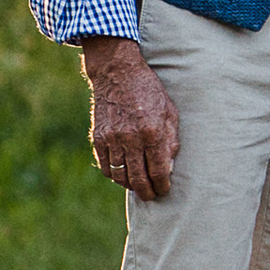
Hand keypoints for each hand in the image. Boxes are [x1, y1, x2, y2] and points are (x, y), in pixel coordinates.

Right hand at [79, 38, 179, 202]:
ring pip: (120, 176)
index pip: (158, 171)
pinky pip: (106, 166)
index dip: (162, 185)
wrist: (118, 73)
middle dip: (147, 192)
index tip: (164, 189)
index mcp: (152, 132)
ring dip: (130, 185)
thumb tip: (170, 165)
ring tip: (138, 186)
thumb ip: (171, 139)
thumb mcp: (169, 111)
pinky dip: (114, 175)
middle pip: (138, 179)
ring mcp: (112, 139)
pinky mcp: (98, 138)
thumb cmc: (148, 91)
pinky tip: (122, 174)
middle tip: (151, 195)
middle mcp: (131, 138)